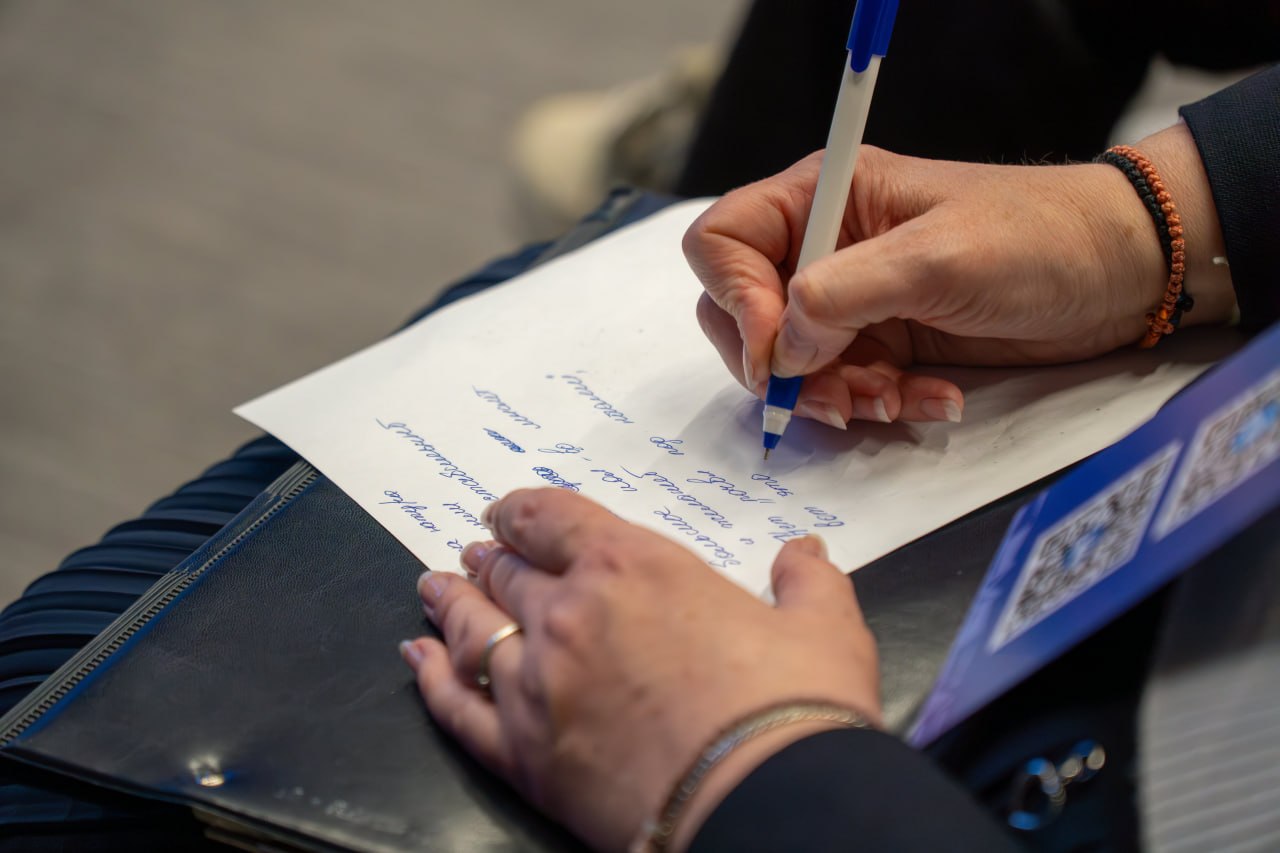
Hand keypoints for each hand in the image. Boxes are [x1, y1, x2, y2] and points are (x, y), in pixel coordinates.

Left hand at [400, 488, 879, 851]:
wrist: (765, 804)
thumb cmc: (796, 707)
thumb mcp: (825, 629)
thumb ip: (808, 580)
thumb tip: (808, 550)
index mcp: (634, 567)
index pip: (553, 518)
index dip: (521, 510)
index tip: (505, 513)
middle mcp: (569, 614)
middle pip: (509, 572)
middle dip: (490, 557)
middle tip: (476, 552)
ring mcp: (535, 684)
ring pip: (472, 629)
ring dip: (450, 601)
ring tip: (433, 586)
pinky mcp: (520, 753)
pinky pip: (456, 706)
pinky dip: (430, 678)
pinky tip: (416, 659)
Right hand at [684, 125, 1232, 427]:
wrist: (1117, 274)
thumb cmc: (1038, 236)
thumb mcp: (936, 259)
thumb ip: (841, 294)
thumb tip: (779, 345)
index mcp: (821, 198)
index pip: (723, 242)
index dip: (733, 299)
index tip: (774, 350)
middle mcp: (822, 246)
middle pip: (741, 312)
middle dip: (781, 365)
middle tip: (830, 396)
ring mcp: (851, 297)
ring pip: (790, 363)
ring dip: (834, 395)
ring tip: (893, 402)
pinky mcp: (880, 340)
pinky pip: (843, 385)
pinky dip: (876, 404)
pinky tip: (929, 401)